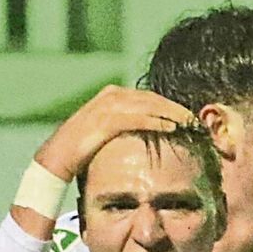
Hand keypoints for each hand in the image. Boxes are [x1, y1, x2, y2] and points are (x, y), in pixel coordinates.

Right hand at [34, 86, 195, 181]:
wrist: (58, 156)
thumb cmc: (84, 148)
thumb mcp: (108, 130)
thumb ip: (126, 123)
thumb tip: (148, 128)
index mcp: (112, 95)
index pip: (147, 96)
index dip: (168, 104)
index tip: (186, 114)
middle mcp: (111, 95)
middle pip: (151, 98)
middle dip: (174, 107)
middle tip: (194, 117)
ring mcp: (107, 106)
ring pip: (147, 105)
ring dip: (170, 113)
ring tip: (188, 122)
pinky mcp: (105, 121)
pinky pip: (136, 119)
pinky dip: (155, 122)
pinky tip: (171, 127)